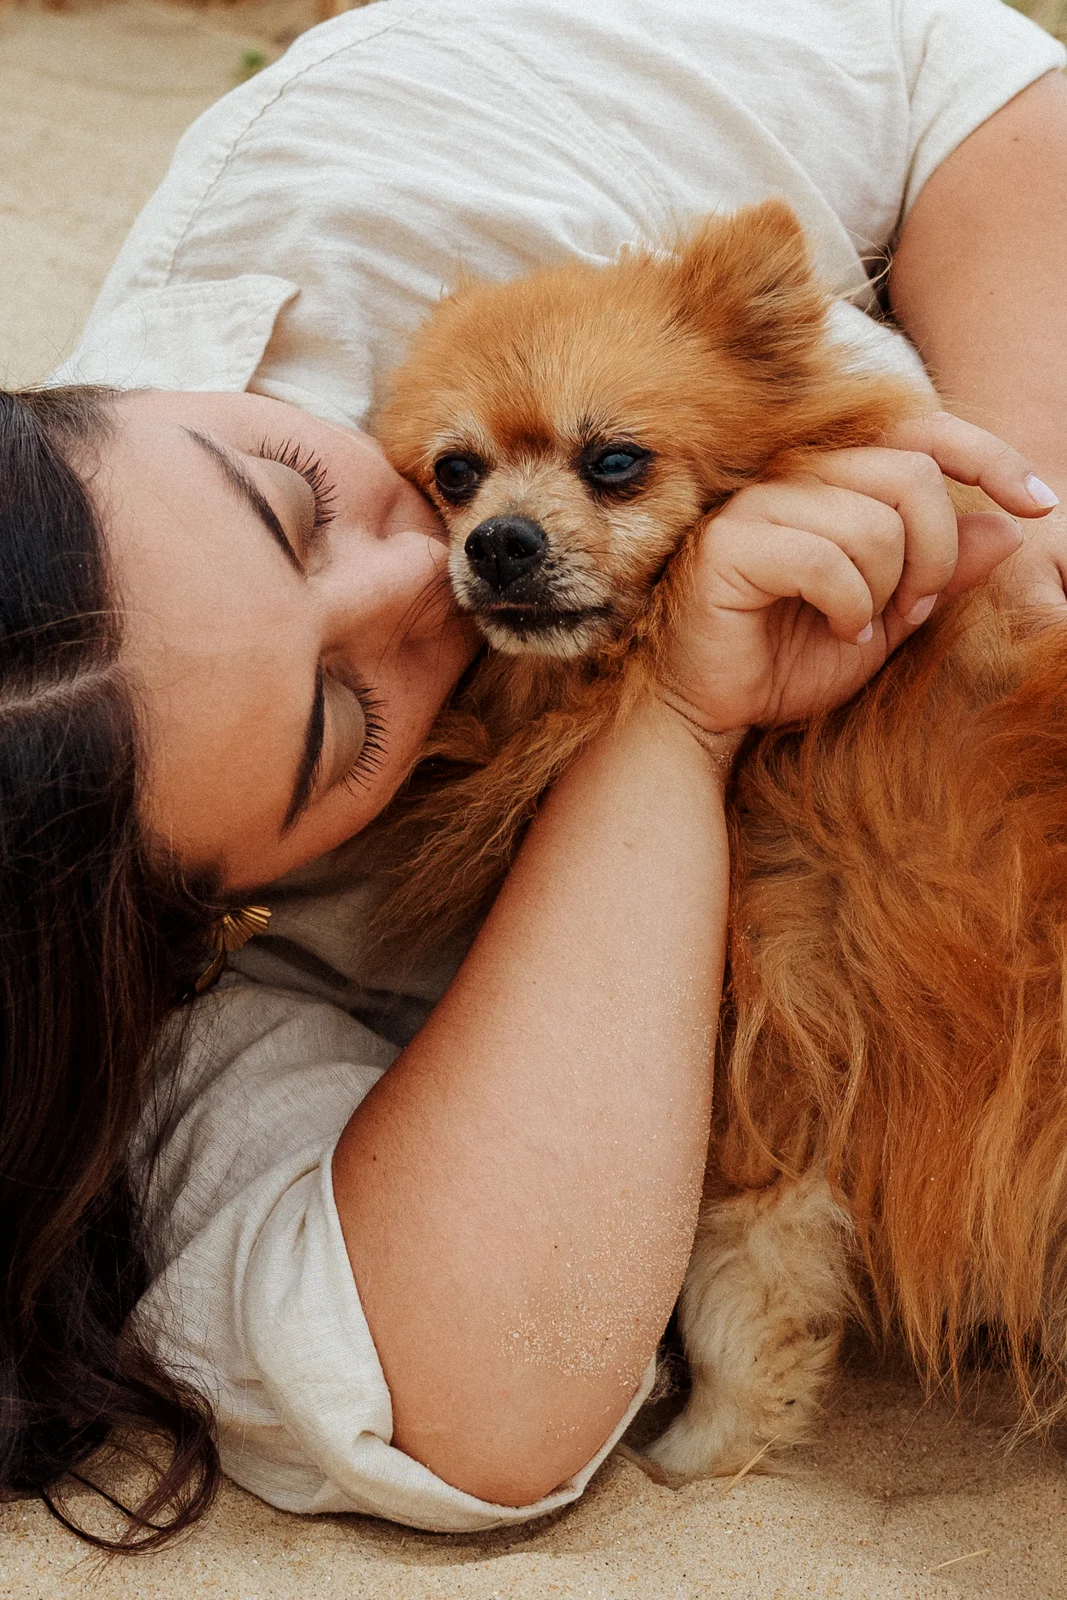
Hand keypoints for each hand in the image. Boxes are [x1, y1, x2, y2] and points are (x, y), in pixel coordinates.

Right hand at [660, 413, 1056, 733]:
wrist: (706, 709)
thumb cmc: (785, 662)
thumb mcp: (887, 618)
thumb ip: (942, 572)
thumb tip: (1008, 528)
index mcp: (832, 479)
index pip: (922, 434)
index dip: (990, 458)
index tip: (1040, 505)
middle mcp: (794, 476)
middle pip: (912, 478)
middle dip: (936, 557)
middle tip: (914, 610)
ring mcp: (757, 504)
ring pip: (875, 522)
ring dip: (888, 591)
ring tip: (860, 626)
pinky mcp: (731, 543)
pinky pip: (828, 560)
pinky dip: (850, 608)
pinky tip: (835, 631)